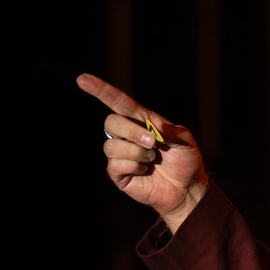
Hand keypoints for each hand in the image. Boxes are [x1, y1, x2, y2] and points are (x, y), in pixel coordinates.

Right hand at [76, 73, 207, 227]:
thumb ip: (171, 130)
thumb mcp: (185, 141)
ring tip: (152, 159)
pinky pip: (115, 165)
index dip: (101, 91)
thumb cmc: (185, 161)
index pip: (117, 102)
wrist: (187, 189)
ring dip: (136, 152)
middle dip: (132, 132)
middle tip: (153, 144)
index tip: (82, 79)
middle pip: (111, 122)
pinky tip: (145, 171)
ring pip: (111, 146)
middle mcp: (127, 135)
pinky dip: (134, 167)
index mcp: (141, 121)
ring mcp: (121, 154)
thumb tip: (154, 126)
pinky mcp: (119, 174)